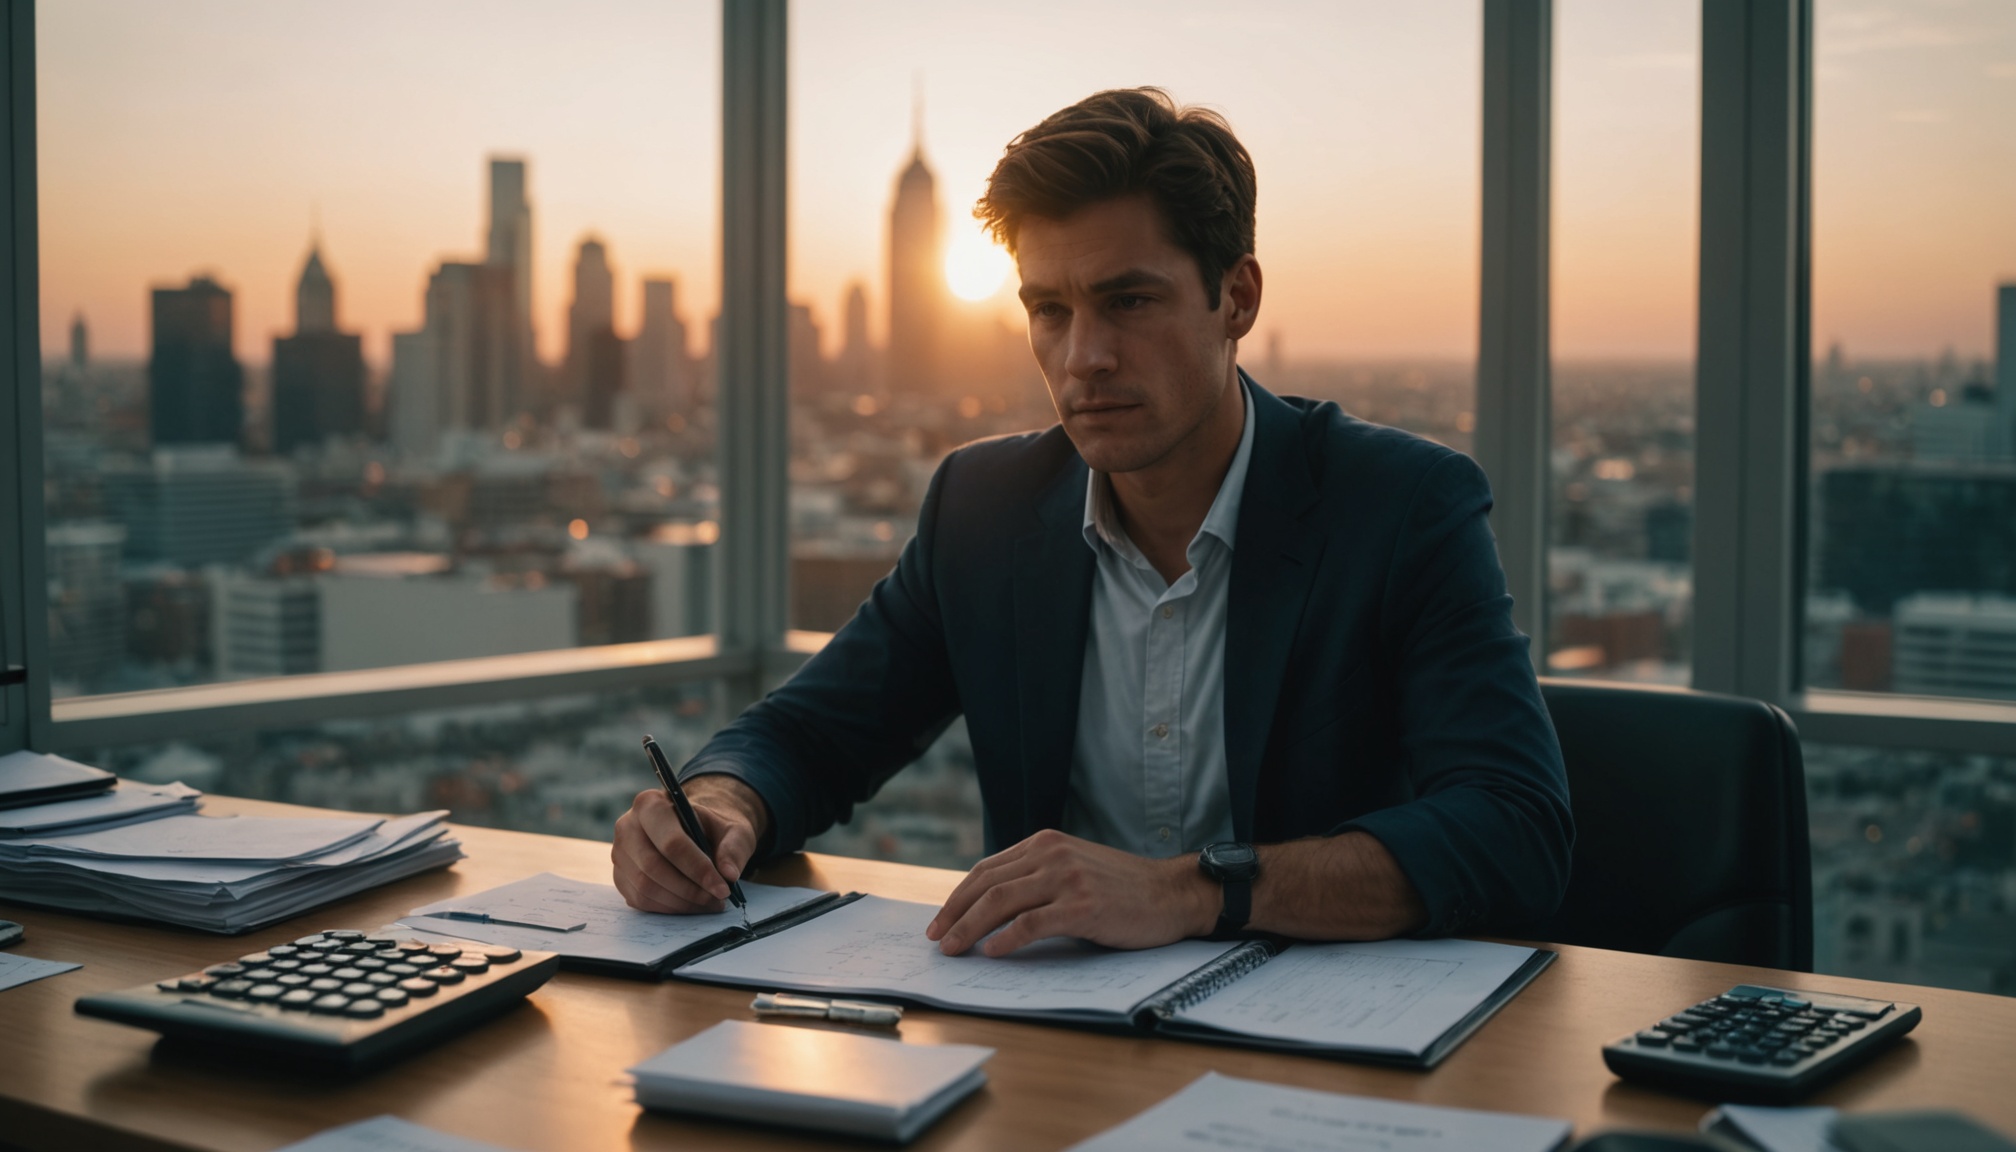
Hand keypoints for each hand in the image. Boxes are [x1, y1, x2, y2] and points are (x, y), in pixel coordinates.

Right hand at [612, 775, 768, 913]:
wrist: (693, 831)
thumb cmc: (711, 829)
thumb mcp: (733, 830)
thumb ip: (734, 848)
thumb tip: (729, 874)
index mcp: (651, 804)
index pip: (671, 842)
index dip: (698, 869)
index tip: (723, 888)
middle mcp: (627, 826)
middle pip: (653, 867)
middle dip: (690, 890)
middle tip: (717, 900)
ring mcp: (619, 853)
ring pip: (645, 887)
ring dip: (681, 902)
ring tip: (709, 903)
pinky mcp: (620, 877)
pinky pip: (641, 900)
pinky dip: (669, 908)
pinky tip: (691, 904)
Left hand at [925, 829, 1218, 956]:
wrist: (1172, 894)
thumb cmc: (1123, 889)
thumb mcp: (1075, 869)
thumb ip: (1038, 878)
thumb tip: (991, 910)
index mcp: (1046, 843)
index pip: (987, 869)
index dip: (958, 897)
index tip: (940, 921)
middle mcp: (1053, 854)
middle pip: (987, 884)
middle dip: (954, 914)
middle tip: (937, 939)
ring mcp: (1068, 878)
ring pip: (1001, 902)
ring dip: (969, 928)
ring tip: (953, 949)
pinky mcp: (1082, 906)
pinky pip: (1031, 923)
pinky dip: (1006, 938)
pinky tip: (992, 952)